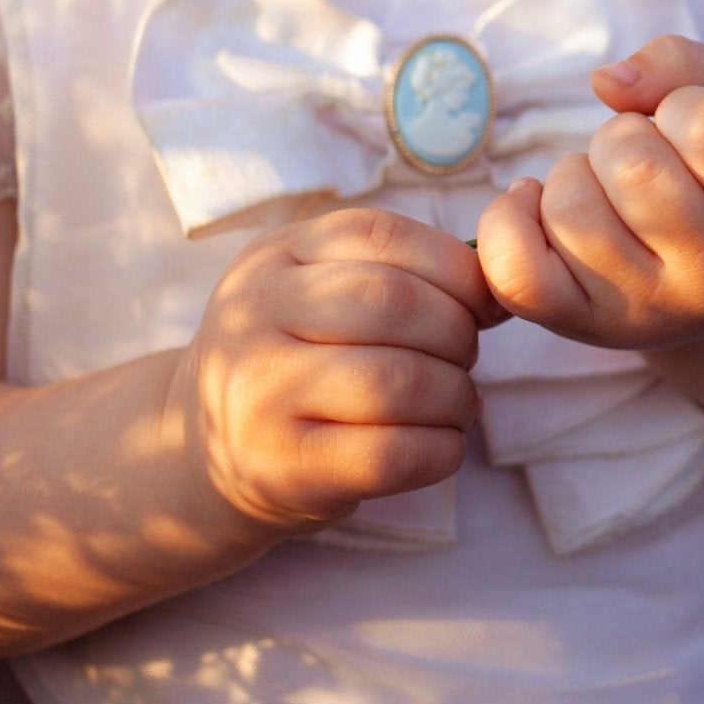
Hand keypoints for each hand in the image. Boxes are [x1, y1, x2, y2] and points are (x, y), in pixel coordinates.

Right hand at [171, 207, 503, 534]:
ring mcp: (259, 393)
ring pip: (399, 381)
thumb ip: (400, 274)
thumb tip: (502, 287)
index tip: (482, 305)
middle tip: (464, 359)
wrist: (201, 454)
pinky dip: (442, 451)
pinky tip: (440, 445)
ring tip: (456, 404)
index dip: (456, 268)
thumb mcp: (320, 294)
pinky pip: (392, 454)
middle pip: (395, 304)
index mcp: (275, 254)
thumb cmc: (297, 362)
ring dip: (456, 396)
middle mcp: (254, 315)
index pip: (383, 236)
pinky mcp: (280, 467)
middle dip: (458, 334)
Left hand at [473, 35, 703, 351]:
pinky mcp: (583, 327)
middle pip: (630, 163)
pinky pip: (516, 270)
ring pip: (569, 206)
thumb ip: (686, 67)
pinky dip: (508, 221)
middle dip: (622, 137)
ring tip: (608, 196)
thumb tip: (607, 81)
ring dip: (573, 176)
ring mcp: (649, 311)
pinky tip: (538, 209)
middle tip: (645, 166)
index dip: (684, 103)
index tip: (693, 130)